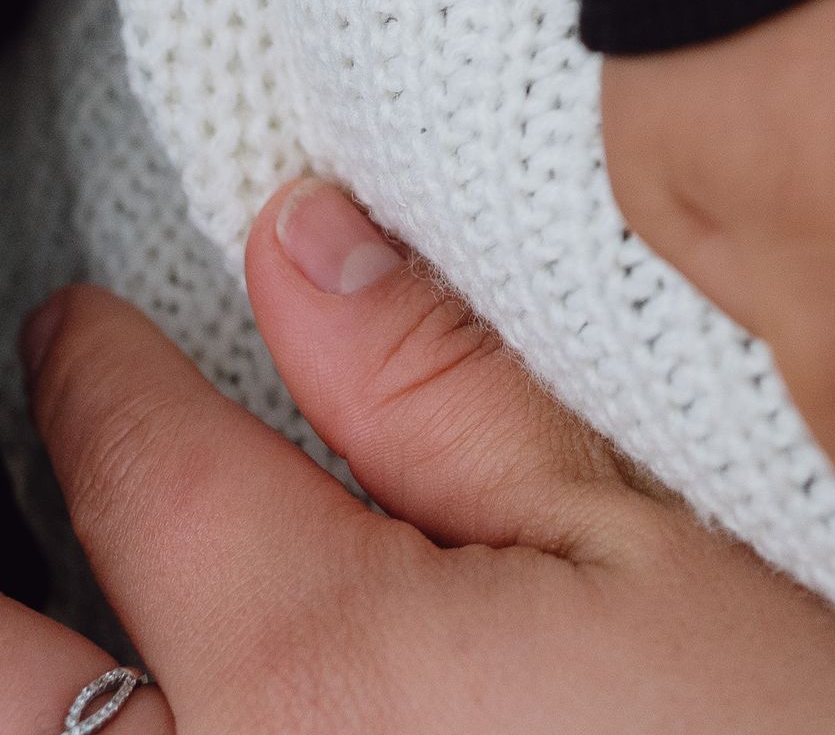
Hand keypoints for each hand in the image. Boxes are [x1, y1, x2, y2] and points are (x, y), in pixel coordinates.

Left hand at [4, 182, 834, 733]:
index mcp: (314, 673)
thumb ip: (444, 392)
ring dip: (34, 682)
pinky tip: (176, 707)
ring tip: (48, 612)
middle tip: (37, 455)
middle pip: (3, 684)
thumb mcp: (661, 526)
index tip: (84, 325)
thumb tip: (297, 254)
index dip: (93, 368)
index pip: (131, 465)